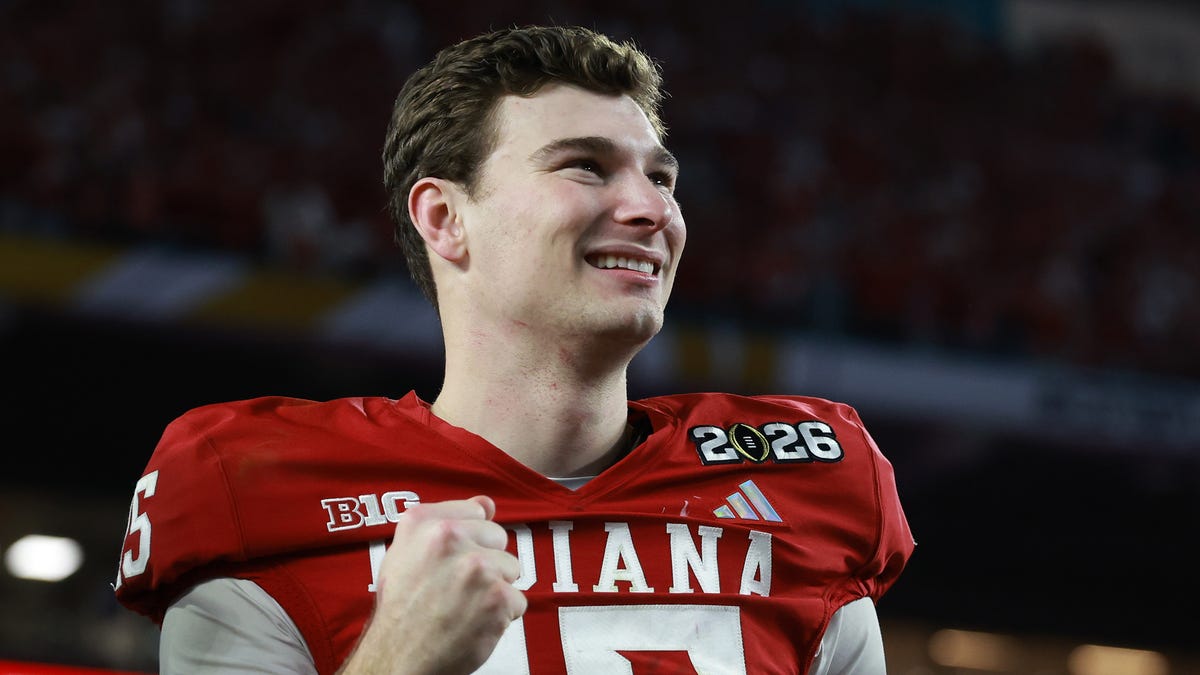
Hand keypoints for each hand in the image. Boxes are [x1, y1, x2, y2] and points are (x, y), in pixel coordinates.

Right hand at [337, 495, 526, 674]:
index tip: (453, 561)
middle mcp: (449, 538)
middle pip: (498, 538)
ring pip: (511, 568)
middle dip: (486, 562)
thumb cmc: (401, 608)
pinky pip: (517, 600)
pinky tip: (474, 622)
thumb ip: (447, 520)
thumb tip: (487, 503)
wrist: (398, 657)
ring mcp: (476, 567)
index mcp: (423, 522)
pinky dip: (502, 616)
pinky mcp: (497, 597)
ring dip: (495, 589)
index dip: (470, 540)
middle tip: (457, 588)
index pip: (477, 513)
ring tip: (464, 606)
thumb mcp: (406, 552)